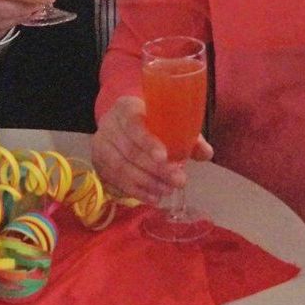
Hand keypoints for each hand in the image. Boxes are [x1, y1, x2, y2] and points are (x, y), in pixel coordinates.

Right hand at [92, 95, 212, 202]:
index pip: (134, 124)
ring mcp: (101, 145)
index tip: (165, 156)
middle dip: (156, 169)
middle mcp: (109, 124)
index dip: (148, 142)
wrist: (121, 123)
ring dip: (147, 183)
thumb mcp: (168, 121)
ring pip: (122, 168)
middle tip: (179, 181)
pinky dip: (136, 192)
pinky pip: (116, 181)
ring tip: (168, 190)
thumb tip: (206, 153)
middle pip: (130, 151)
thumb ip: (187, 136)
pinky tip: (153, 198)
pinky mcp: (98, 164)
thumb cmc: (150, 121)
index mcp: (126, 107)